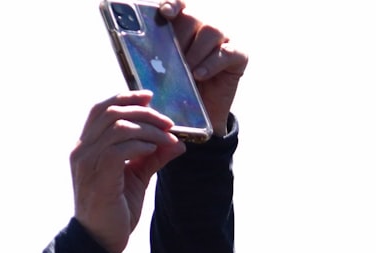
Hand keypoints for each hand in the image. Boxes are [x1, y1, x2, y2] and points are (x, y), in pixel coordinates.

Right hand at [71, 91, 186, 252]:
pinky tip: (155, 150)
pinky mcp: (99, 175)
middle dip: (143, 111)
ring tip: (167, 138)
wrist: (100, 242)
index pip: (101, 109)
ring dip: (148, 128)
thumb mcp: (136, 178)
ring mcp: (87, 162)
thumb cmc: (115, 211)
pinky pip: (121, 147)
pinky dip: (142, 144)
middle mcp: (82, 150)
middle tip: (167, 121)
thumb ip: (152, 157)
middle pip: (111, 111)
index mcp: (86, 147)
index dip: (125, 97)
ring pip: (119, 126)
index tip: (150, 97)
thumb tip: (178, 142)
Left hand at [162, 1, 248, 134]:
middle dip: (180, 36)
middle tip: (170, 58)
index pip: (179, 5)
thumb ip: (153, 60)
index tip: (165, 12)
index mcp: (183, 28)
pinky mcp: (238, 56)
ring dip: (196, 51)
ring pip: (212, 30)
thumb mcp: (162, 76)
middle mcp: (204, 28)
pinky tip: (200, 75)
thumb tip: (136, 53)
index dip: (173, 4)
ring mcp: (223, 40)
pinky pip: (228, 52)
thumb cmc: (178, 92)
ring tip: (187, 72)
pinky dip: (212, 63)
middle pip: (192, 17)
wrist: (199, 118)